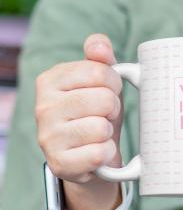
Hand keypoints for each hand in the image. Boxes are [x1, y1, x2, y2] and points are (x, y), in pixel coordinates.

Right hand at [35, 33, 123, 187]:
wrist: (93, 155)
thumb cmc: (97, 112)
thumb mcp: (101, 81)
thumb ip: (100, 57)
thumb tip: (99, 45)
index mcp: (50, 80)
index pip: (100, 71)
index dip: (114, 84)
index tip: (107, 91)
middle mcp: (43, 107)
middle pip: (104, 99)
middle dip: (113, 109)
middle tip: (104, 116)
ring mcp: (48, 137)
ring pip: (102, 128)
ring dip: (108, 132)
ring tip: (98, 134)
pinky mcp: (59, 164)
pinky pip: (100, 153)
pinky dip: (107, 154)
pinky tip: (97, 152)